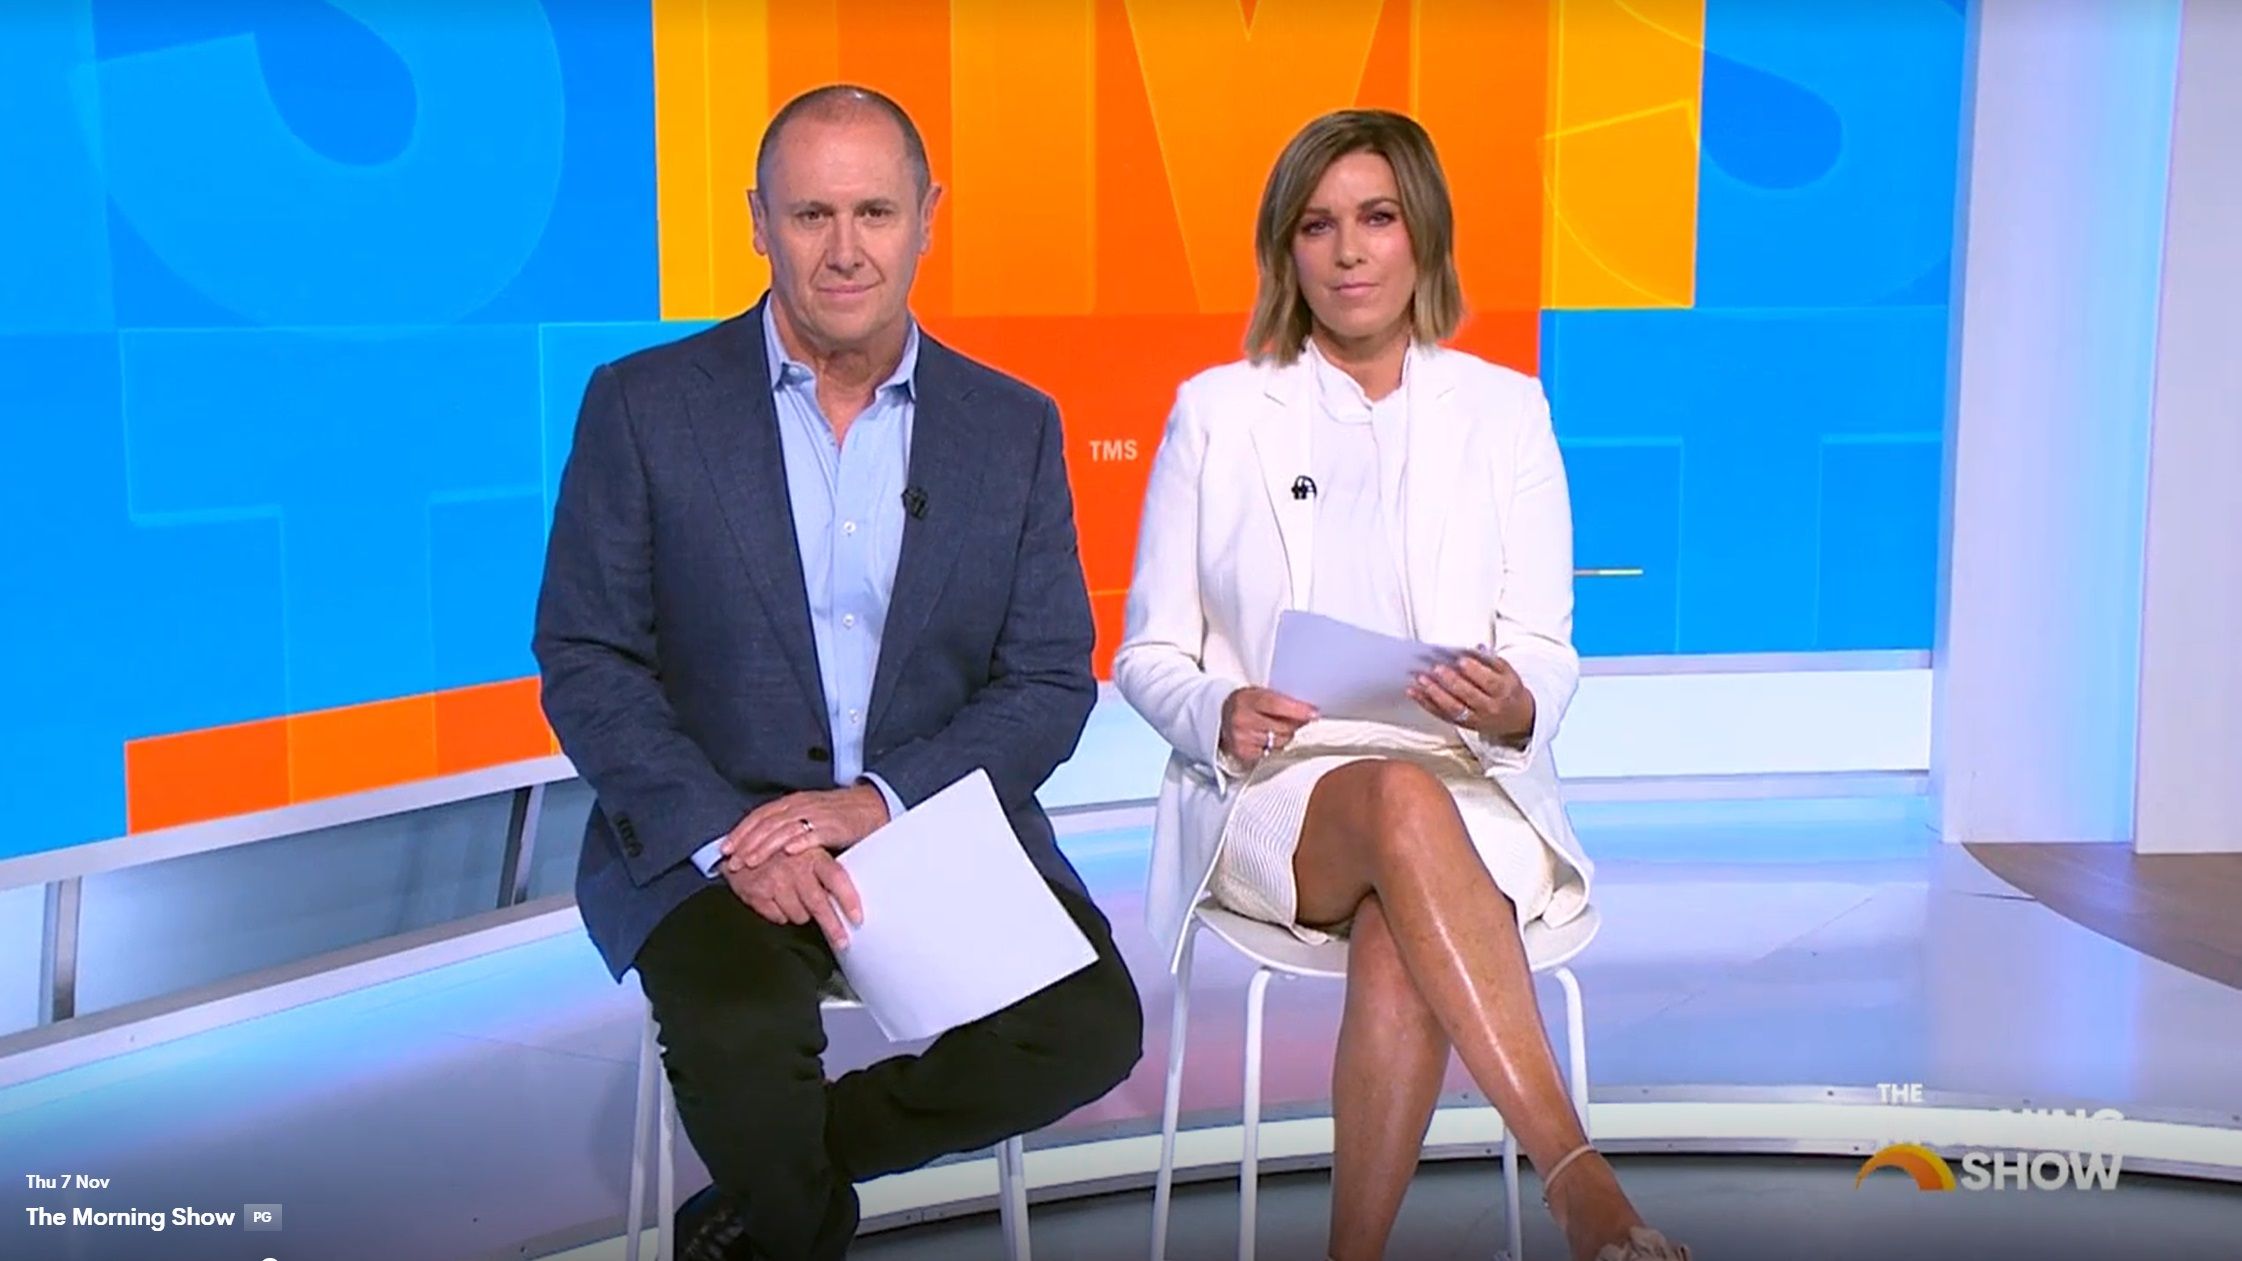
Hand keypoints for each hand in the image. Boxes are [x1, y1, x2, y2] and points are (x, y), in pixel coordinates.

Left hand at [721, 785, 890, 873]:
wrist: (869, 806)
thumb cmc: (837, 815)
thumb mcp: (806, 815)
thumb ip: (786, 825)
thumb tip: (761, 843)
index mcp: (791, 802)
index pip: (759, 816)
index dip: (740, 832)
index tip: (725, 849)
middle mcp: (799, 806)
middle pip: (766, 824)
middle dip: (746, 844)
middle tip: (732, 862)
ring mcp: (815, 815)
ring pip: (783, 830)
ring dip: (765, 847)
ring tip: (751, 862)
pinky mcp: (833, 826)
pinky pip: (813, 834)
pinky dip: (799, 843)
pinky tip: (788, 853)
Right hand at [722, 848, 862, 949]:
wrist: (745, 849)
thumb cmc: (784, 854)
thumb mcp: (809, 853)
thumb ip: (827, 873)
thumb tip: (849, 901)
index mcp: (813, 856)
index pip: (836, 879)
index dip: (848, 900)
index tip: (857, 919)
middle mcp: (795, 868)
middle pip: (819, 904)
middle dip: (833, 927)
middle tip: (842, 942)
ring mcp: (775, 880)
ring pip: (799, 915)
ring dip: (802, 915)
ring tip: (797, 902)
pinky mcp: (757, 892)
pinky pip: (778, 917)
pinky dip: (781, 915)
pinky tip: (779, 902)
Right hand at [1220, 687, 1318, 767]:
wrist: (1218, 716)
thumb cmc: (1244, 703)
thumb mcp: (1258, 693)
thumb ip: (1280, 700)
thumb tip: (1309, 711)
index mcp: (1247, 699)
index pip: (1277, 705)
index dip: (1298, 710)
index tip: (1314, 713)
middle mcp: (1242, 719)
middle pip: (1282, 727)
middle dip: (1295, 724)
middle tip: (1298, 719)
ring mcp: (1242, 738)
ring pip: (1279, 741)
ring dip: (1284, 735)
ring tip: (1276, 727)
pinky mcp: (1243, 753)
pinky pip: (1270, 752)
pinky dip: (1273, 746)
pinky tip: (1266, 737)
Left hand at [1409, 647, 1533, 745]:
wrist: (1517, 720)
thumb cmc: (1509, 691)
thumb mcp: (1509, 674)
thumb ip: (1493, 661)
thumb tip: (1476, 648)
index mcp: (1503, 692)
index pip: (1489, 682)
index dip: (1475, 672)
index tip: (1460, 661)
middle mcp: (1489, 708)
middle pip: (1468, 695)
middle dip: (1451, 681)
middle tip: (1436, 668)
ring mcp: (1474, 718)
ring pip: (1453, 708)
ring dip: (1434, 693)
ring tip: (1421, 679)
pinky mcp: (1462, 724)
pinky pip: (1442, 714)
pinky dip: (1426, 703)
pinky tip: (1413, 692)